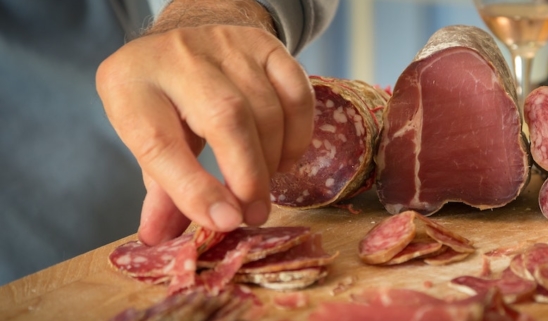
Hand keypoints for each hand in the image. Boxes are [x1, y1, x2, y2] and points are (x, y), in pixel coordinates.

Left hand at [96, 24, 313, 244]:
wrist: (190, 33)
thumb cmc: (166, 98)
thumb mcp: (149, 135)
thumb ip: (161, 190)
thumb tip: (163, 241)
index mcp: (131, 84)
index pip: (160, 142)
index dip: (193, 189)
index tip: (224, 222)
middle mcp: (177, 57)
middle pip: (225, 117)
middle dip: (247, 175)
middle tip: (254, 214)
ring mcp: (226, 44)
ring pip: (265, 109)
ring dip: (272, 159)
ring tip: (264, 187)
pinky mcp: (265, 44)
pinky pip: (296, 93)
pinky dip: (298, 134)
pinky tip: (285, 158)